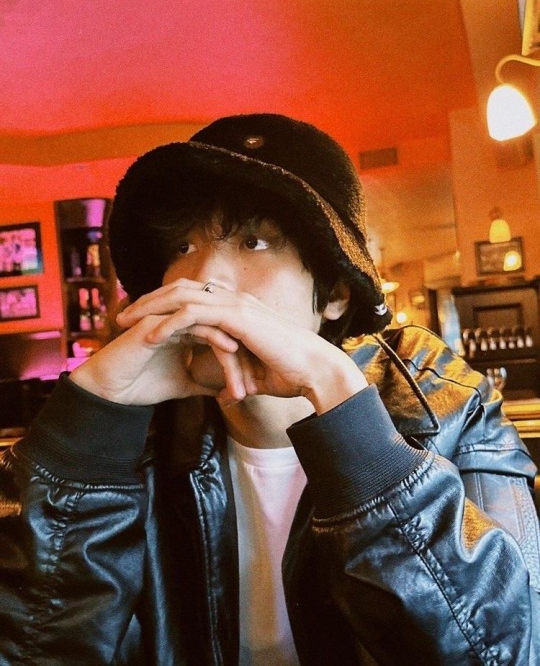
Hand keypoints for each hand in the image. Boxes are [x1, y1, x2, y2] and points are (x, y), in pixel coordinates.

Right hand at [69, 308, 239, 405]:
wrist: (110, 392)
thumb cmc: (141, 385)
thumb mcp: (183, 385)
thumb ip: (203, 383)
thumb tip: (222, 392)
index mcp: (187, 327)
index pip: (223, 334)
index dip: (241, 359)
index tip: (254, 385)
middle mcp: (180, 317)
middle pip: (223, 328)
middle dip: (244, 355)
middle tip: (257, 380)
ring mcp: (168, 315)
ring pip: (213, 323)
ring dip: (234, 346)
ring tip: (251, 366)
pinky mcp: (157, 320)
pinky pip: (194, 322)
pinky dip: (214, 334)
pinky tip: (231, 348)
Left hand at [115, 279, 367, 412]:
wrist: (316, 371)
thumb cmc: (291, 374)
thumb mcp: (254, 371)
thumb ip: (238, 373)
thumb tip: (227, 393)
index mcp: (237, 308)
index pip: (192, 298)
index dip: (164, 306)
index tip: (140, 322)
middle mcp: (234, 300)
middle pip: (180, 290)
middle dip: (148, 301)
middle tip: (122, 316)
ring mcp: (236, 305)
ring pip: (182, 296)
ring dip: (150, 308)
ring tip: (125, 323)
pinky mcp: (237, 317)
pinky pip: (194, 314)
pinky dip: (169, 323)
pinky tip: (149, 337)